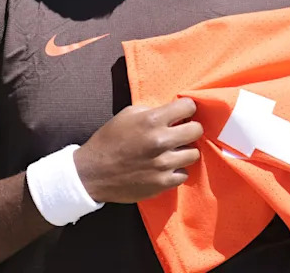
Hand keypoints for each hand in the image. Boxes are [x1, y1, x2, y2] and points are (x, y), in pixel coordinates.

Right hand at [73, 98, 203, 203]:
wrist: (93, 173)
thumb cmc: (109, 140)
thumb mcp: (127, 114)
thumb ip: (152, 110)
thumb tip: (173, 112)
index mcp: (152, 120)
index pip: (189, 106)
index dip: (186, 108)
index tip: (182, 113)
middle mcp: (161, 141)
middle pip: (197, 130)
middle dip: (190, 128)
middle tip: (180, 132)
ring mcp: (163, 165)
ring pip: (193, 154)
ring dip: (183, 151)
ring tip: (171, 151)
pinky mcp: (162, 184)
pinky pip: (184, 174)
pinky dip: (176, 170)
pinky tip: (164, 167)